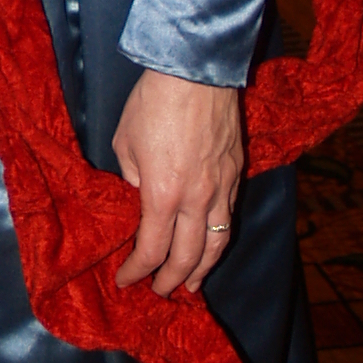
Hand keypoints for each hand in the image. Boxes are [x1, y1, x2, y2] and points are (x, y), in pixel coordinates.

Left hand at [111, 69, 243, 295]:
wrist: (196, 70)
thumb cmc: (154, 102)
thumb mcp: (125, 143)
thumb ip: (132, 178)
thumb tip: (140, 195)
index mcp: (163, 194)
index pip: (151, 250)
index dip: (137, 271)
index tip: (126, 279)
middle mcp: (197, 199)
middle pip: (188, 257)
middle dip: (170, 280)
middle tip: (158, 292)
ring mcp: (222, 188)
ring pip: (217, 243)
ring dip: (203, 269)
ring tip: (192, 284)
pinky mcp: (237, 173)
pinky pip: (229, 217)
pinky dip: (219, 239)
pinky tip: (211, 244)